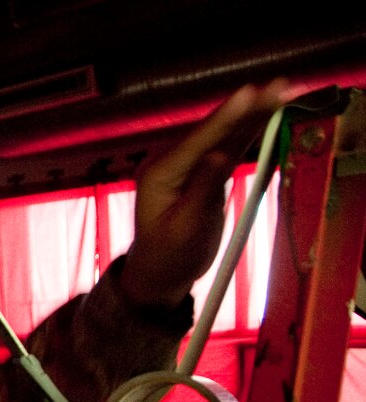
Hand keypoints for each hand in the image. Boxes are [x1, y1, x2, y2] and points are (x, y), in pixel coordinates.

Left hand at [122, 79, 296, 307]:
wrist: (161, 273)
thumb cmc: (169, 256)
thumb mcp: (186, 229)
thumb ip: (202, 190)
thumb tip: (220, 155)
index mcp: (161, 173)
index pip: (200, 140)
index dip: (228, 115)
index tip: (251, 92)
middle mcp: (172, 161)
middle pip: (215, 129)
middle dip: (249, 107)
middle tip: (281, 86)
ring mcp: (188, 164)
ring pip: (225, 134)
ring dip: (254, 113)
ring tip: (283, 92)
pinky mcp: (203, 171)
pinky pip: (229, 147)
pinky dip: (250, 130)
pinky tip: (270, 112)